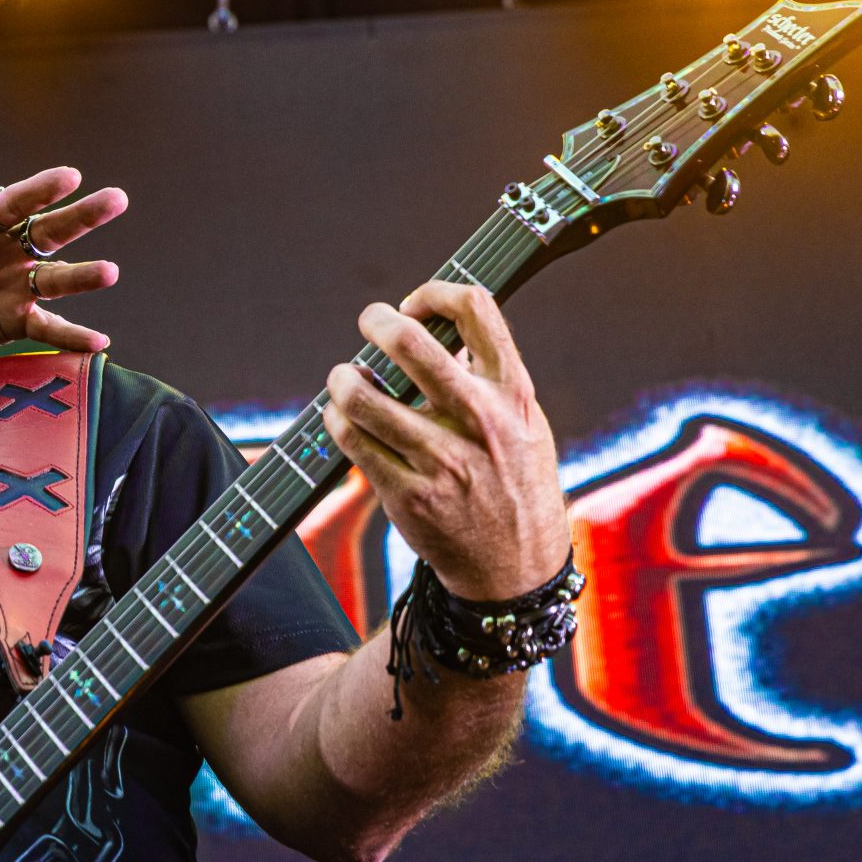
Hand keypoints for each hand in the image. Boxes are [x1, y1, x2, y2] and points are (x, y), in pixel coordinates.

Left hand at [0, 152, 124, 353]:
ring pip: (57, 277)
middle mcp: (11, 250)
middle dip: (84, 216)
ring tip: (109, 272)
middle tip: (116, 199)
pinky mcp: (16, 319)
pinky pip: (47, 328)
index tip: (71, 177)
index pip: (18, 202)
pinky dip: (71, 336)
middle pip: (52, 230)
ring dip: (84, 275)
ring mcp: (18, 285)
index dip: (43, 189)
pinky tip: (97, 343)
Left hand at [322, 281, 570, 601]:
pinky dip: (337, 421)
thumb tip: (442, 332)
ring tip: (343, 376)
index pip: (478, 310)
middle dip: (377, 322)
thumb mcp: (524, 423)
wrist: (515, 567)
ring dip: (342, 377)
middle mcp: (478, 420)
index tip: (413, 305)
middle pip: (412, 345)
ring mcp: (441, 459)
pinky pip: (353, 443)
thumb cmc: (515, 483)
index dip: (435, 294)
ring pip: (365, 397)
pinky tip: (340, 417)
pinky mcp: (408, 494)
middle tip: (368, 323)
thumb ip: (488, 378)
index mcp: (512, 393)